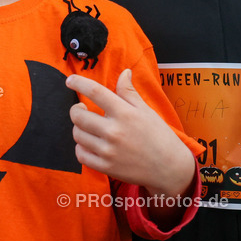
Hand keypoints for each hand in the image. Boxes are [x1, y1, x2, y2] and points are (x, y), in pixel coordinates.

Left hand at [67, 69, 194, 196]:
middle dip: (76, 109)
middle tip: (82, 108)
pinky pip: (80, 154)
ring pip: (77, 135)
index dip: (79, 83)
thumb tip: (124, 72)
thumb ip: (129, 92)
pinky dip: (81, 147)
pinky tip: (90, 143)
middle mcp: (114, 132)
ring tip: (90, 127)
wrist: (169, 168)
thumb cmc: (158, 136)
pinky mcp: (105, 167)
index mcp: (125, 113)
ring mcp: (108, 151)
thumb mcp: (146, 110)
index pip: (96, 92)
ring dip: (79, 128)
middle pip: (78, 116)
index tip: (70, 80)